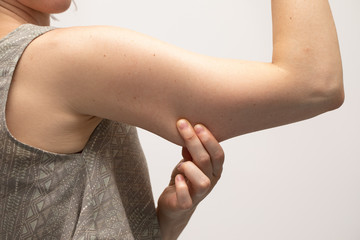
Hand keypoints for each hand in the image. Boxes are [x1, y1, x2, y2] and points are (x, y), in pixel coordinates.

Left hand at [157, 119, 224, 238]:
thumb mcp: (189, 160)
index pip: (218, 154)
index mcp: (214, 170)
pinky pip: (186, 198)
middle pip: (206, 161)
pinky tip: (177, 177)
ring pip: (202, 181)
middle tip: (182, 126)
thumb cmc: (183, 179)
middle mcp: (210, 182)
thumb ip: (192, 149)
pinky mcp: (184, 204)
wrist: (174, 204)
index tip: (197, 124)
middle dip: (194, 141)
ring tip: (180, 164)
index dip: (209, 139)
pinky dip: (181, 187)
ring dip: (190, 167)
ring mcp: (198, 195)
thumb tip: (189, 130)